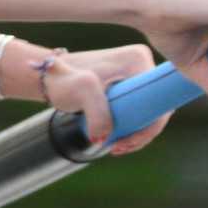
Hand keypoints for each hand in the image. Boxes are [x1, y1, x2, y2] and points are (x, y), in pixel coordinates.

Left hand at [45, 44, 170, 152]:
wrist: (48, 77)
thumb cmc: (63, 79)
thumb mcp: (82, 91)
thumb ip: (98, 113)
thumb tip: (107, 138)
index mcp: (138, 59)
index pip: (159, 99)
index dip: (149, 125)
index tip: (126, 141)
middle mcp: (142, 63)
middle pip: (158, 106)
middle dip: (143, 132)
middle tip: (120, 147)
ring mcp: (137, 74)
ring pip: (151, 110)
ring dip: (139, 132)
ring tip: (117, 147)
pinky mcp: (130, 84)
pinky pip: (142, 110)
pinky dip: (133, 126)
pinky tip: (119, 139)